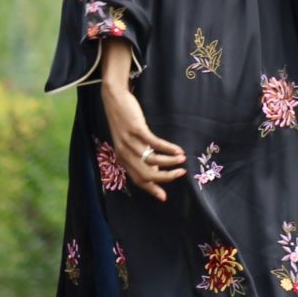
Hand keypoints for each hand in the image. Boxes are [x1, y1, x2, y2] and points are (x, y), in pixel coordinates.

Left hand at [103, 82, 185, 202]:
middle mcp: (125, 153)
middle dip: (166, 178)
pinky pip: (155, 144)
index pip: (138, 180)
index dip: (152, 189)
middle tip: (181, 174)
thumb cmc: (124, 120)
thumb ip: (140, 156)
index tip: (164, 197)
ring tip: (182, 160)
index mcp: (123, 159)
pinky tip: (178, 150)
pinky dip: (169, 149)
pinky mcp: (136, 130)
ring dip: (170, 162)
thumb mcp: (129, 142)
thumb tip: (157, 171)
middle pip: (146, 174)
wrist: (114, 99)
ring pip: (153, 160)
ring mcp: (130, 142)